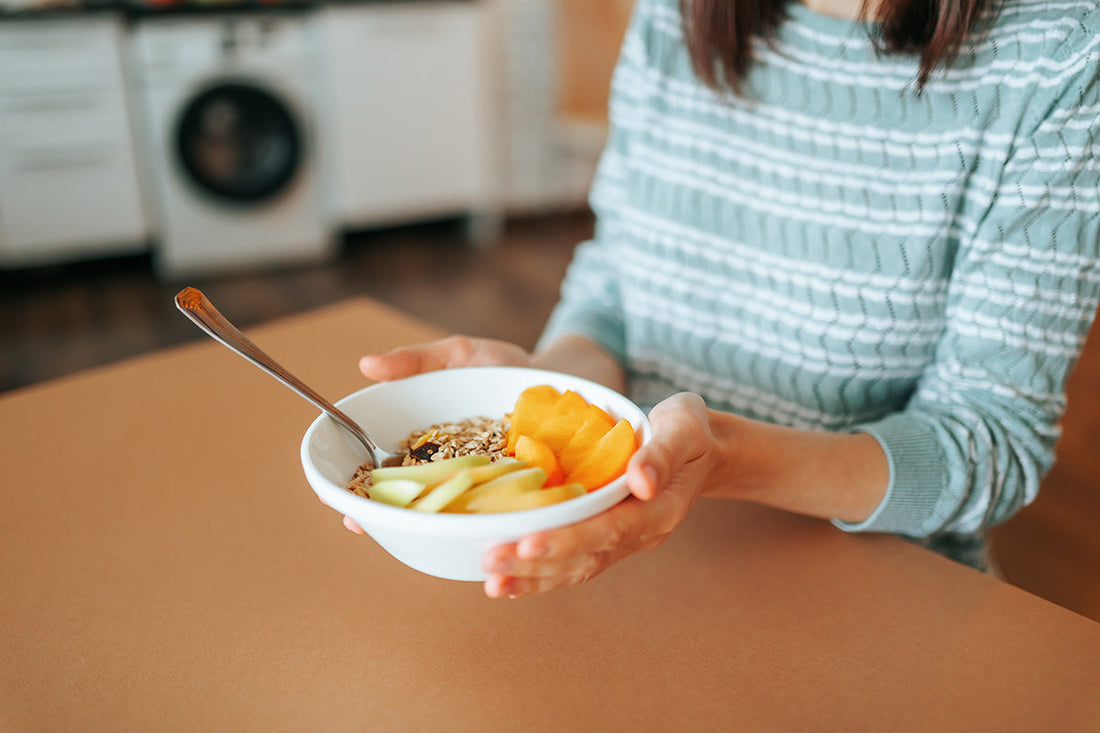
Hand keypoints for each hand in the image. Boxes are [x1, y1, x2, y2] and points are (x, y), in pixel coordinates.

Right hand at [342, 335, 532, 534]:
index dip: (364, 493)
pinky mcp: (526, 497)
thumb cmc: (504, 367)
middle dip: (388, 518)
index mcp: (431, 450)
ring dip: (434, 530)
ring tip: (418, 536)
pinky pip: (502, 517)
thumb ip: (418, 361)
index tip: (346, 507)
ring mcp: (489, 491)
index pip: (389, 478)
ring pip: (453, 518)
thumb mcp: (460, 356)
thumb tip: (366, 365)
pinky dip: (490, 528)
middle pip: (414, 505)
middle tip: (366, 527)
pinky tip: (483, 536)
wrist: (565, 377)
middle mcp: (456, 477)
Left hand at [481, 392, 715, 598]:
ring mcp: (624, 540)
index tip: (528, 544)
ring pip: (576, 568)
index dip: (568, 539)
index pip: (610, 529)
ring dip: (533, 578)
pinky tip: (509, 578)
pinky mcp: (608, 538)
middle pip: (586, 557)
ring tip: (493, 581)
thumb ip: (663, 453)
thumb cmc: (689, 431)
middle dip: (537, 563)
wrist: (699, 448)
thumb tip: (642, 482)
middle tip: (492, 561)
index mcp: (660, 510)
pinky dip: (540, 573)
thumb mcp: (684, 427)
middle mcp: (641, 534)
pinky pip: (573, 562)